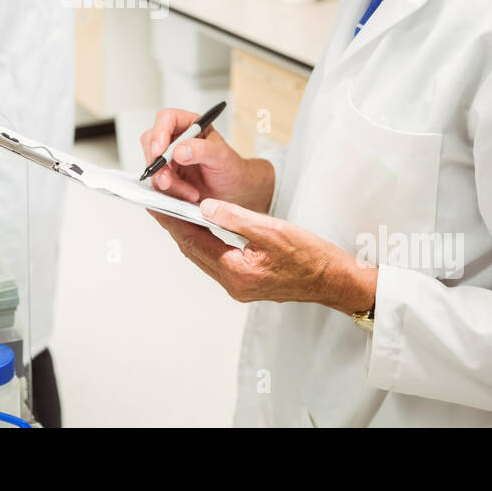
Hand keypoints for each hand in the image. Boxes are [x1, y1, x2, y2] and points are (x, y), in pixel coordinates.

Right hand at [140, 108, 274, 212]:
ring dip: (166, 181)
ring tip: (188, 191)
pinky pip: (158, 182)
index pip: (167, 119)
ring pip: (153, 165)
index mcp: (191, 125)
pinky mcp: (168, 176)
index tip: (160, 151)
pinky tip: (188, 194)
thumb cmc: (231, 168)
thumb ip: (202, 150)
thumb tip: (179, 150)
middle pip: (152, 141)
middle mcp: (177, 140)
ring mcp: (170, 158)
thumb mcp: (221, 157)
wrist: (233, 191)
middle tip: (167, 177)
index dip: (159, 132)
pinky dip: (172, 191)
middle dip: (157, 162)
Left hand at [152, 200, 377, 312]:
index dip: (173, 221)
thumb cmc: (311, 256)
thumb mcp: (272, 230)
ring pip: (203, 256)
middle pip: (194, 251)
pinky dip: (206, 242)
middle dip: (175, 227)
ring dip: (189, 234)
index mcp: (236, 273)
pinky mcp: (247, 283)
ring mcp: (239, 286)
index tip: (156, 204)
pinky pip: (217, 260)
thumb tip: (205, 206)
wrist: (335, 280)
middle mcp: (233, 284)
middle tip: (159, 204)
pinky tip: (203, 228)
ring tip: (174, 211)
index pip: (194, 242)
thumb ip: (235, 218)